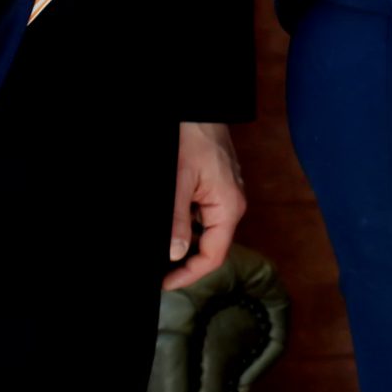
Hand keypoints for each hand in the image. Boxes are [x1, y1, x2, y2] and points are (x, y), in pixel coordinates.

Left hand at [162, 122, 246, 291]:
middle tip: (159, 269)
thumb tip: (174, 254)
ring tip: (162, 247)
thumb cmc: (193, 137)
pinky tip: (170, 222)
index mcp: (229, 207)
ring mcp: (225, 195)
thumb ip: (177, 219)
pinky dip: (186, 223)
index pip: (214, 256)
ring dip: (184, 241)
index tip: (164, 282)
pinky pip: (203, 215)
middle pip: (211, 247)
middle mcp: (232, 204)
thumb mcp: (179, 181)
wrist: (199, 108)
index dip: (189, 274)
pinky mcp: (216, 188)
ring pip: (205, 232)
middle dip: (185, 260)